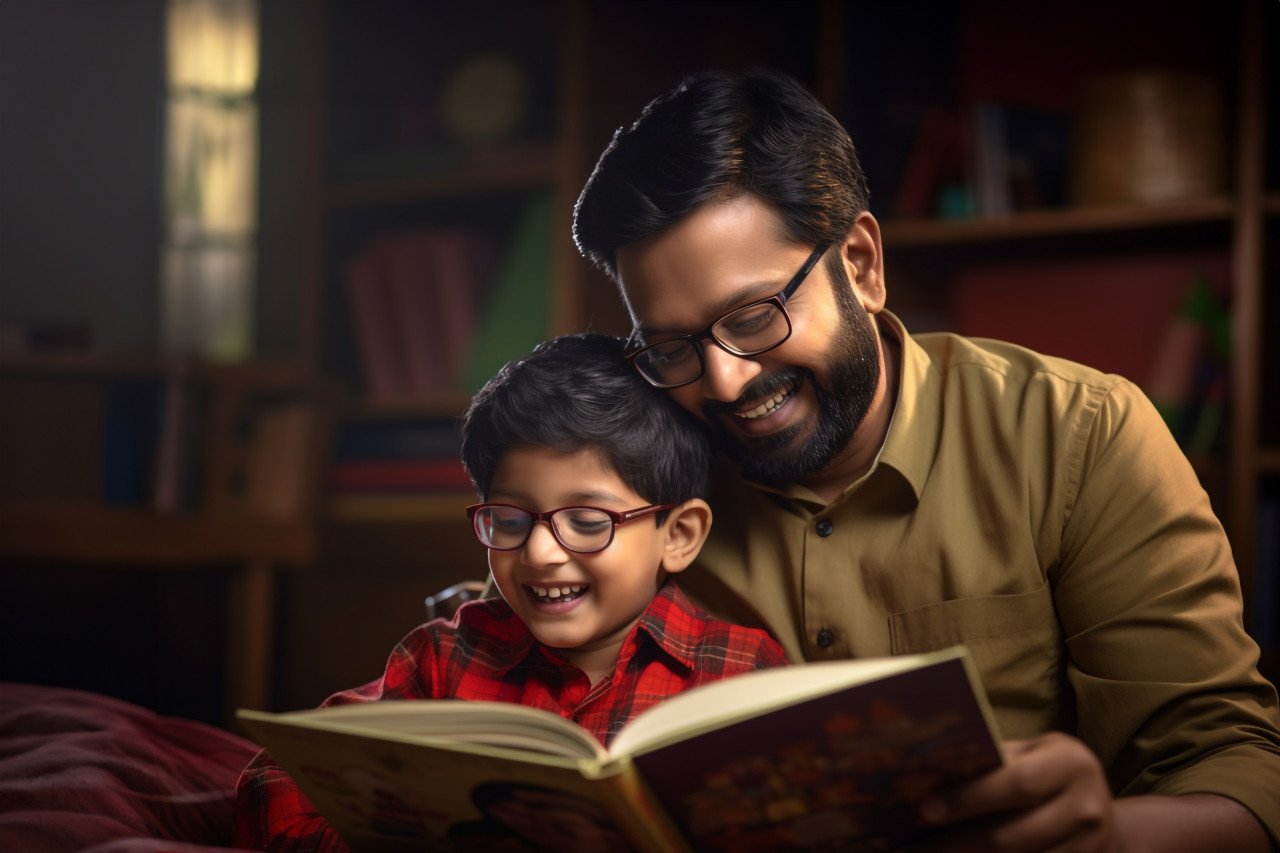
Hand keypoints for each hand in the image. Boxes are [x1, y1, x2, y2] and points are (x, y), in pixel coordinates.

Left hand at [910, 731, 1120, 852]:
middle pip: (1011, 836)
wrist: (1098, 810)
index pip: (1016, 784)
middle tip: (918, 848)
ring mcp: (1091, 847)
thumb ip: (996, 762)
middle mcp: (1088, 807)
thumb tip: (932, 773)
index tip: (926, 809)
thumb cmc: (1048, 772)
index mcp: (1071, 764)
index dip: (969, 798)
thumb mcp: (1032, 753)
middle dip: (959, 844)